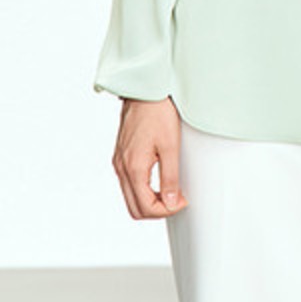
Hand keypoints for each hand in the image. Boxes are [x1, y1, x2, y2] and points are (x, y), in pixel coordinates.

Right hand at [112, 96, 188, 219]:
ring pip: (130, 198)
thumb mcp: (170, 145)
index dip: (166, 210)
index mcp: (133, 167)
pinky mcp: (121, 156)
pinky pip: (128, 184)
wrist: (144, 91)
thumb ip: (170, 177)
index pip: (146, 207)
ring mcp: (119, 162)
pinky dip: (143, 191)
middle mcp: (122, 168)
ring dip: (150, 201)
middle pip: (134, 208)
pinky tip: (158, 182)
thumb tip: (171, 202)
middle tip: (176, 200)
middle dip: (157, 211)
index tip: (181, 201)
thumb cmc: (157, 112)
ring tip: (170, 192)